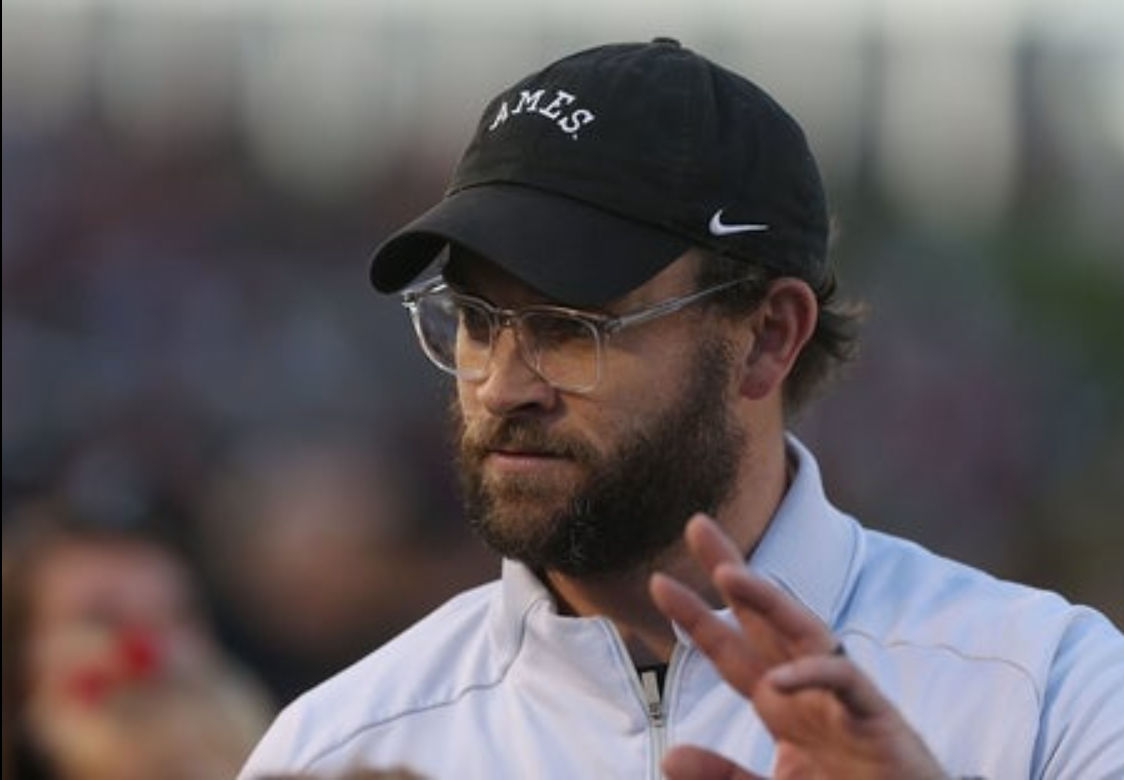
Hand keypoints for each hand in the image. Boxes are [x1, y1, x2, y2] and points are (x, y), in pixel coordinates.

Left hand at [649, 514, 945, 779]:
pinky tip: (778, 679)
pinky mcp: (875, 718)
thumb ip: (722, 776)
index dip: (695, 617)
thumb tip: (671, 756)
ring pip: (804, 632)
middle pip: (763, 619)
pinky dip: (814, 675)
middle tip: (697, 524)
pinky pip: (844, 682)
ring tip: (728, 575)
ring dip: (769, 601)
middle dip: (731, 571)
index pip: (730, 648)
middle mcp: (806, 688)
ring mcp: (840, 698)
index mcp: (780, 702)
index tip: (658, 583)